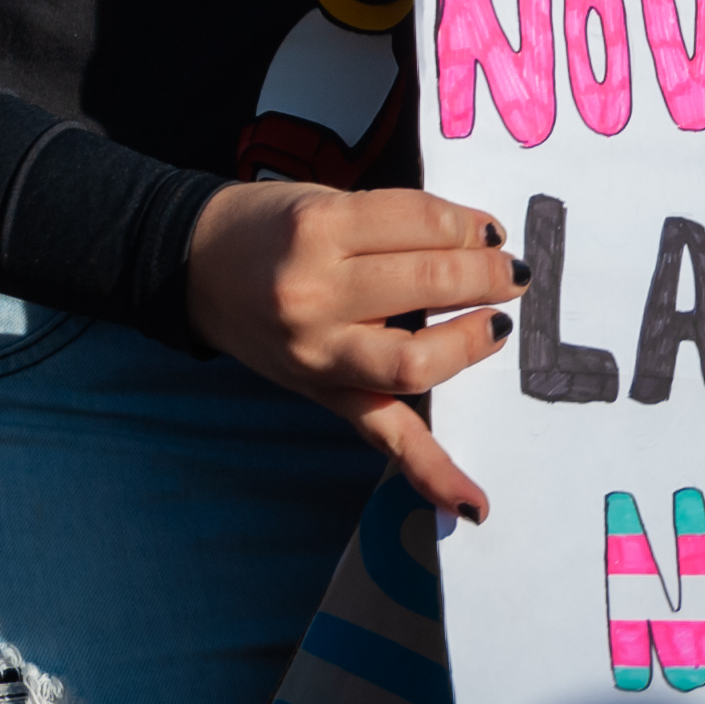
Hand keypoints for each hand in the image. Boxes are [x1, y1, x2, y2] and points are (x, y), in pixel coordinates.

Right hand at [182, 182, 523, 521]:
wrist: (194, 268)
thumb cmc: (265, 227)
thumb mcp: (322, 201)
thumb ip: (391, 223)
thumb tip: (477, 243)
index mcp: (317, 228)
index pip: (419, 223)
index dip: (468, 224)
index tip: (491, 228)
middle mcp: (315, 293)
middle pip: (426, 283)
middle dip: (484, 273)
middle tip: (511, 271)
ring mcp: (318, 353)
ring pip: (415, 360)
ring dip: (471, 341)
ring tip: (495, 323)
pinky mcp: (323, 394)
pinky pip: (382, 435)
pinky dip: (431, 474)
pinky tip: (473, 502)